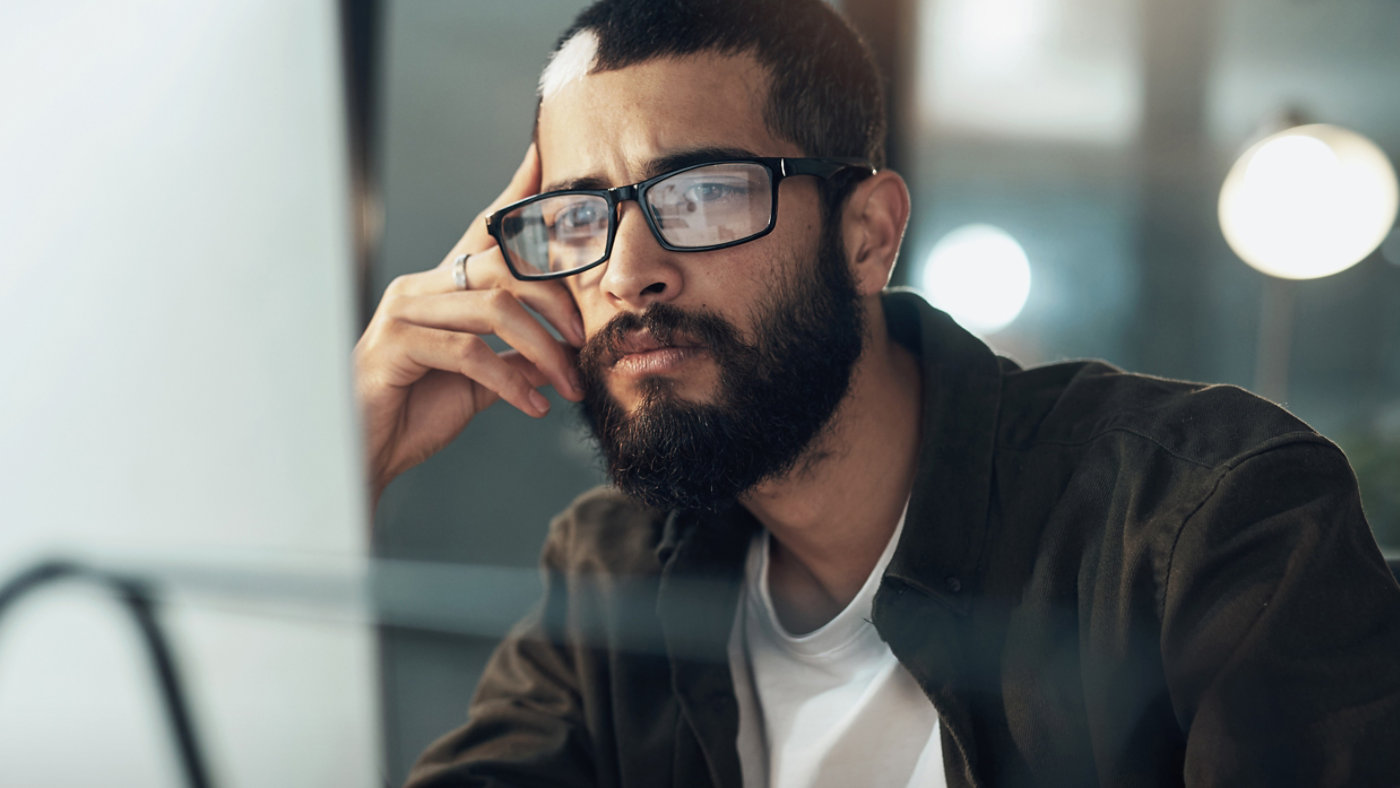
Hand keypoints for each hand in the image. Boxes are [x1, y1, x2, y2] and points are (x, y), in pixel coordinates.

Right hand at [354, 144, 586, 507]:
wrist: (366, 453)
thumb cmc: (414, 412)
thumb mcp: (479, 382)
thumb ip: (515, 358)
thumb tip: (561, 351)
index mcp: (442, 288)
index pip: (485, 231)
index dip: (515, 194)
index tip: (545, 158)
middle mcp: (421, 287)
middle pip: (503, 266)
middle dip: (555, 303)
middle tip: (584, 341)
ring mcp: (405, 311)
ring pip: (494, 308)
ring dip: (543, 349)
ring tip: (566, 383)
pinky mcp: (397, 343)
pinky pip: (470, 352)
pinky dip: (512, 382)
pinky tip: (533, 406)